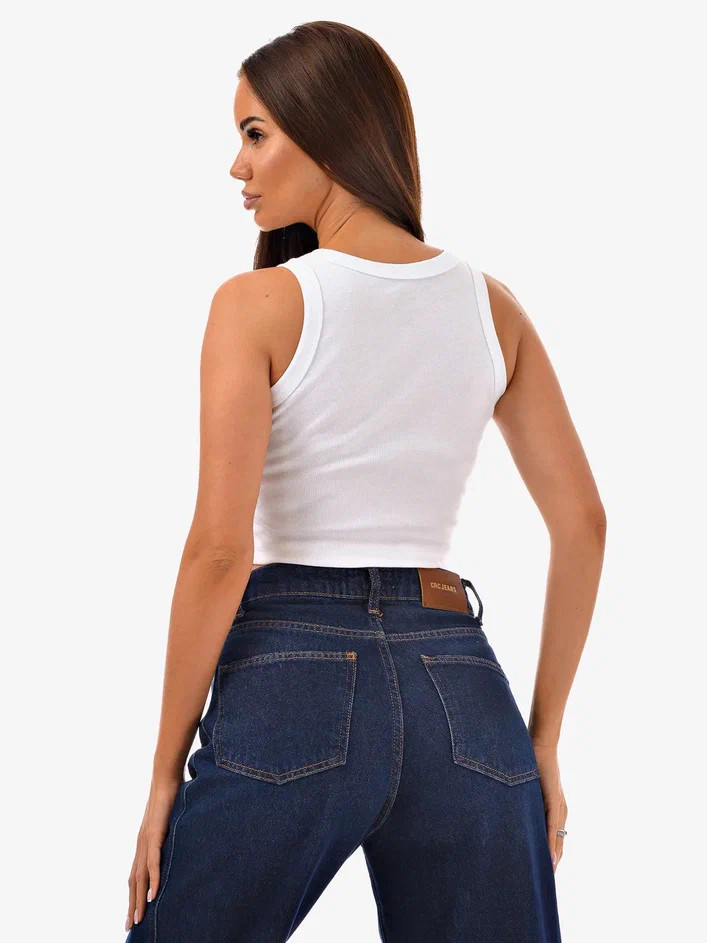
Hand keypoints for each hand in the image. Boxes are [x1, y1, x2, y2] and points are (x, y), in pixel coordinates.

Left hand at [126, 775, 181, 931]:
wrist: (166, 778)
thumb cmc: (170, 796)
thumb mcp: (171, 821)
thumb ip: (172, 833)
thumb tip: (181, 841)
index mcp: (143, 843)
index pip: (135, 875)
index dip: (133, 895)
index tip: (133, 914)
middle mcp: (141, 845)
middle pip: (133, 881)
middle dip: (131, 905)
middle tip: (130, 927)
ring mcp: (146, 841)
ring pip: (139, 877)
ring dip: (139, 900)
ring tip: (138, 919)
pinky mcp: (154, 834)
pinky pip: (152, 862)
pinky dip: (152, 880)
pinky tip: (153, 895)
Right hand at [532, 741, 567, 872]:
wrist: (540, 743)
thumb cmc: (530, 763)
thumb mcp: (526, 788)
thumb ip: (522, 803)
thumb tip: (508, 814)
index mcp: (554, 811)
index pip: (553, 842)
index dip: (548, 859)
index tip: (539, 876)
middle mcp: (560, 812)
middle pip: (558, 847)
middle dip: (551, 866)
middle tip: (540, 885)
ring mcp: (559, 807)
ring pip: (556, 841)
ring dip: (551, 859)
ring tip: (544, 877)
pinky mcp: (554, 801)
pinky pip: (552, 827)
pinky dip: (550, 843)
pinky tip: (548, 857)